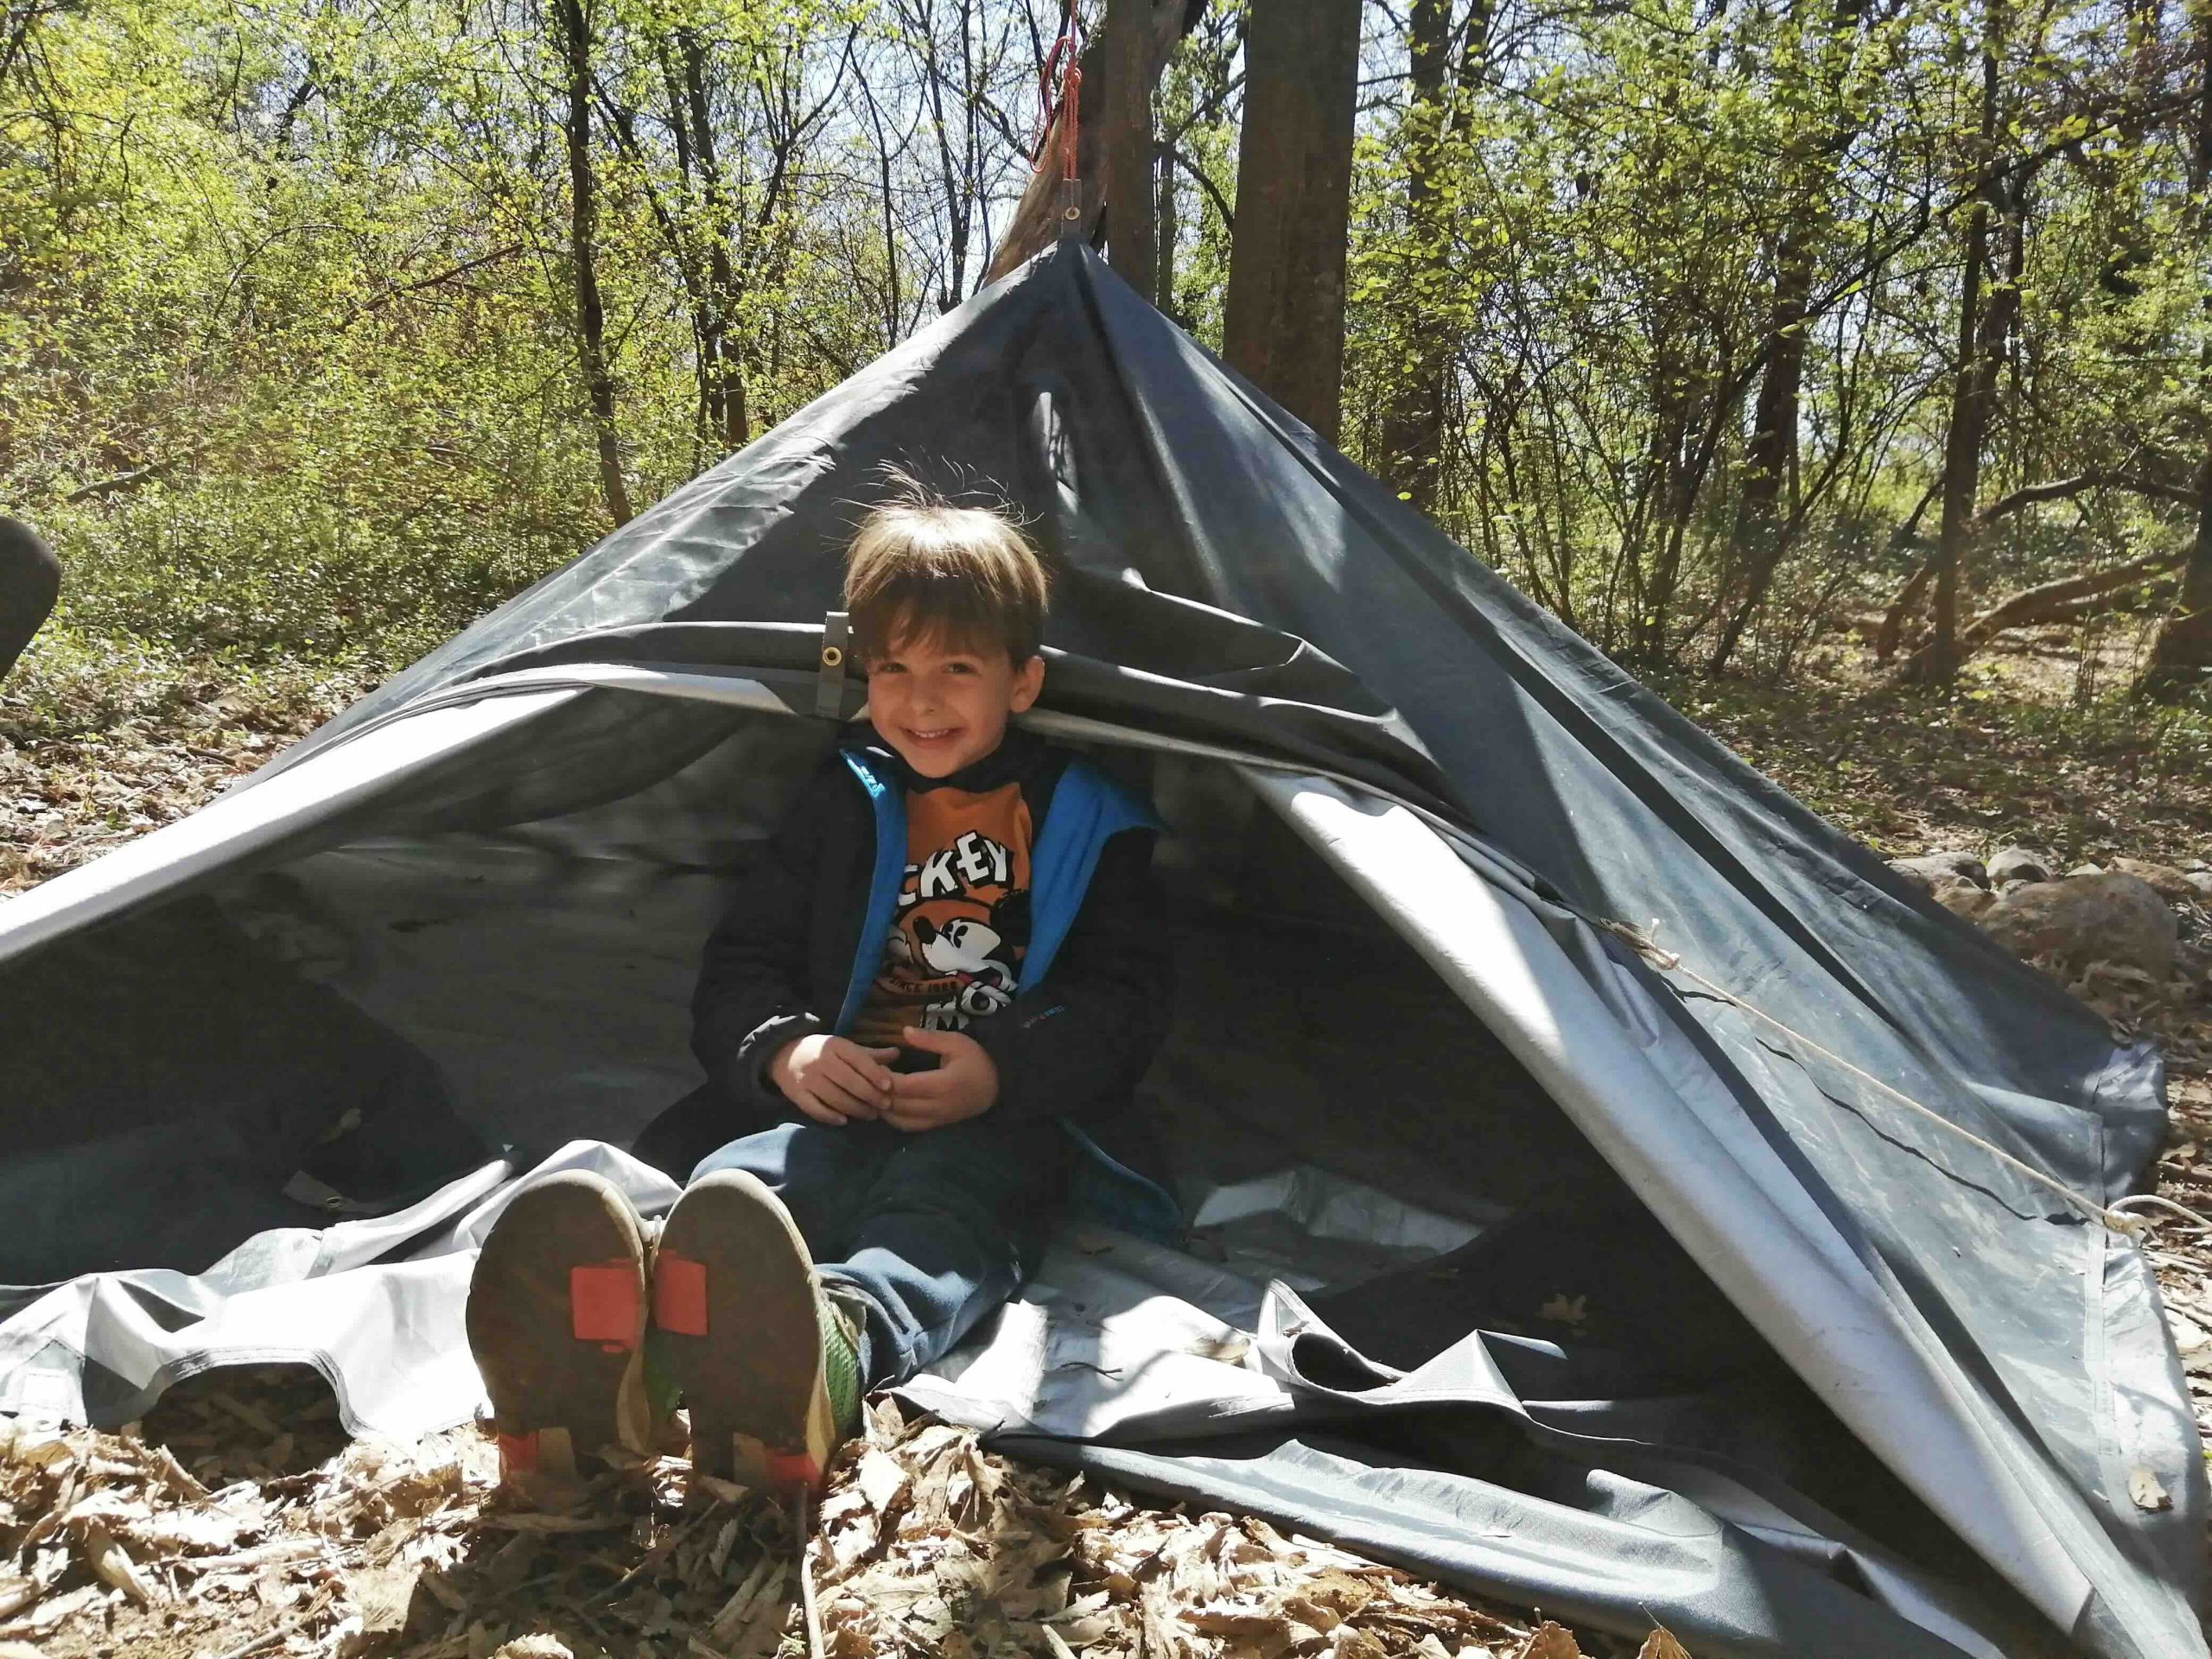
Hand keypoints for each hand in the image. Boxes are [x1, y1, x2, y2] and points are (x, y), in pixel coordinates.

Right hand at [770, 1034, 898, 1125]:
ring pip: (835, 1097)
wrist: (784, 1055)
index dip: (875, 1073)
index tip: (889, 1086)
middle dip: (870, 1095)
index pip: (858, 1060)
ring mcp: (807, 1078)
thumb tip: (897, 1053)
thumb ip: (870, 1054)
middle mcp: (820, 1061)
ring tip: (871, 1115)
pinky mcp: (796, 1094)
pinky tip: (844, 1121)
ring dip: (856, 1109)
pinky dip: (830, 1116)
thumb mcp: (845, 1048)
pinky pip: (815, 1109)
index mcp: (834, 1045)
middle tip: (885, 1105)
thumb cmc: (822, 1052)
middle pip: (849, 1081)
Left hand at [883, 1027, 997, 1130]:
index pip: (905, 1086)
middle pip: (898, 1104)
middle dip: (879, 1092)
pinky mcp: (935, 1124)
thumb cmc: (977, 1061)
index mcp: (944, 1084)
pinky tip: (886, 1105)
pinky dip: (893, 1118)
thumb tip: (904, 1031)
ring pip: (899, 1119)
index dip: (885, 1078)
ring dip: (883, 1107)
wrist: (996, 1087)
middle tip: (869, 1078)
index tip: (876, 1065)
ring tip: (874, 1091)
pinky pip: (908, 1126)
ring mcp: (936, 1118)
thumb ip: (930, 1039)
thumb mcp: (957, 1042)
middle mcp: (938, 1106)